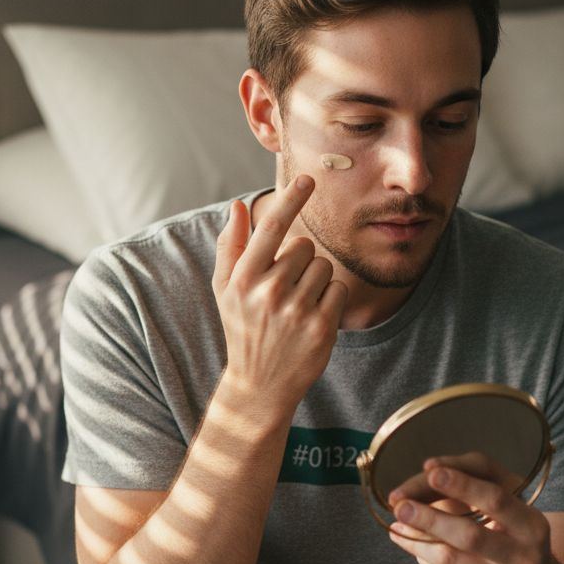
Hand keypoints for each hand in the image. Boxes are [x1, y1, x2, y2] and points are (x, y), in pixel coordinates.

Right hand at [212, 175, 347, 413]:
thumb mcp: (225, 289)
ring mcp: (296, 311)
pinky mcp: (321, 328)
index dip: (291, 199)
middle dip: (299, 261)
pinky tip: (312, 317)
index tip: (308, 179)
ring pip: (324, 266)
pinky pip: (338, 289)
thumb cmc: (242, 328)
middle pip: (304, 246)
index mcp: (242, 278)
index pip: (272, 227)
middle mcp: (268, 292)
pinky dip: (331, 299)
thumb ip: (230, 246)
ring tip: (297, 305)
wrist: (259, 384)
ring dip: (316, 280)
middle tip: (284, 289)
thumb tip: (237, 206)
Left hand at [386, 452, 563, 563]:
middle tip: (400, 503)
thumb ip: (475, 483)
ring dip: (417, 538)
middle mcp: (524, 559)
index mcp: (532, 526)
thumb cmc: (513, 537)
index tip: (431, 471)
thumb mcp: (510, 508)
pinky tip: (406, 540)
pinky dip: (421, 555)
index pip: (495, 501)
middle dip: (430, 517)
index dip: (462, 485)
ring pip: (450, 560)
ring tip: (397, 522)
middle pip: (470, 535)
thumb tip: (427, 472)